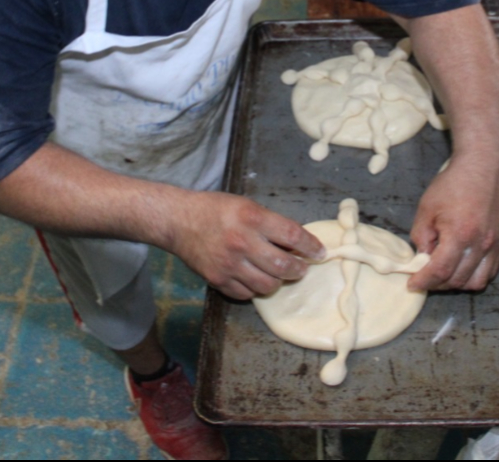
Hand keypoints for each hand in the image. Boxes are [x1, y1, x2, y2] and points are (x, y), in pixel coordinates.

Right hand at [165, 192, 324, 299]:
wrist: (179, 220)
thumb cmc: (216, 209)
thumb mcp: (247, 205)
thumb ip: (270, 223)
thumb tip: (296, 242)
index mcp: (252, 218)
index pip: (293, 235)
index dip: (311, 246)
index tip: (320, 252)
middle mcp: (242, 242)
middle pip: (284, 266)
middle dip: (299, 269)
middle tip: (302, 267)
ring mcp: (229, 264)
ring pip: (268, 285)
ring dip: (278, 281)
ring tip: (278, 274)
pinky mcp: (218, 280)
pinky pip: (246, 294)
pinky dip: (255, 288)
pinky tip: (255, 278)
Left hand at [407, 153, 498, 290]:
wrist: (483, 167)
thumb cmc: (453, 184)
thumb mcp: (427, 208)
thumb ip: (421, 237)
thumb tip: (422, 258)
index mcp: (460, 234)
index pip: (439, 271)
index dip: (423, 281)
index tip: (412, 284)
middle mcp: (481, 244)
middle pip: (457, 280)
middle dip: (437, 284)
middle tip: (424, 277)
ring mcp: (494, 245)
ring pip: (476, 281)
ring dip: (456, 283)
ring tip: (443, 274)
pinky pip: (489, 271)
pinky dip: (473, 276)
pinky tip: (461, 267)